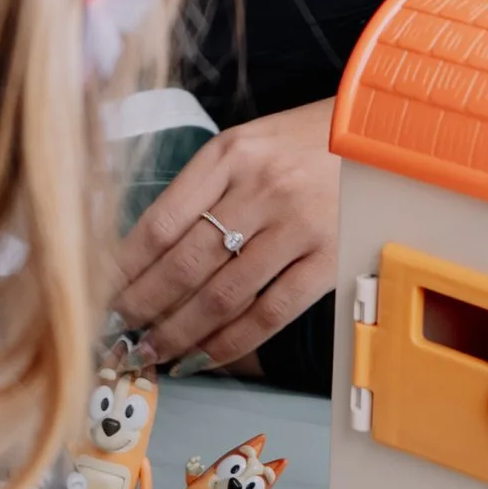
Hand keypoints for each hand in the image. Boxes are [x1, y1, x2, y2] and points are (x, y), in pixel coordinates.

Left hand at [115, 100, 338, 370]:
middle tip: (120, 335)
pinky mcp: (328, 259)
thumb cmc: (309, 139)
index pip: (160, 222)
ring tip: (153, 352)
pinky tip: (207, 356)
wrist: (385, 133)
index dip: (125, 268)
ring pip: (222, 295)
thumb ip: (205, 188)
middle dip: (143, 308)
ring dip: (180, 332)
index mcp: (229, 154)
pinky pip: (270, 312)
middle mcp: (259, 189)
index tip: (102, 294)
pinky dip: (233, 342)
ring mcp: (296, 227)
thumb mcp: (249, 143)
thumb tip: (152, 253)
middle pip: (184, 264)